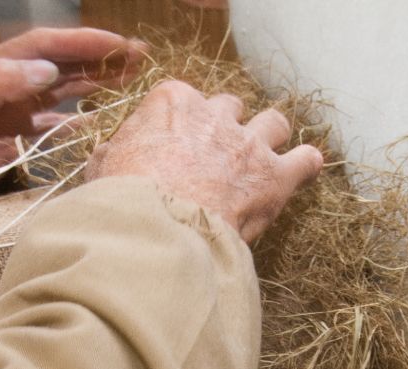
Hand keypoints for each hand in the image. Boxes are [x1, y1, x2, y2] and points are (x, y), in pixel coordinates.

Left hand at [0, 28, 146, 209]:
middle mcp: (4, 85)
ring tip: (130, 82)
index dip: (84, 41)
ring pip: (61, 92)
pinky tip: (99, 124)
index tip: (119, 42)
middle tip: (140, 58)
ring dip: (95, 86)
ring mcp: (9, 112)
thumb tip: (46, 68)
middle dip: (100, 59)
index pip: (46, 45)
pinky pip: (51, 126)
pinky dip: (77, 123)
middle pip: (61, 64)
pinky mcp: (10, 139)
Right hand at [85, 81, 322, 242]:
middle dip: (225, 128)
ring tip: (262, 159)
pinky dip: (305, 165)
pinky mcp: (275, 176)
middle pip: (229, 107)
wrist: (157, 230)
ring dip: (269, 139)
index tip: (174, 147)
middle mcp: (215, 114)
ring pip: (273, 123)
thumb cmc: (125, 201)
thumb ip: (110, 156)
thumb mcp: (101, 170)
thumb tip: (106, 157)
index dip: (180, 126)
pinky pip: (306, 160)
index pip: (182, 100)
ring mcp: (249, 143)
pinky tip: (302, 172)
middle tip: (217, 156)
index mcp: (172, 103)